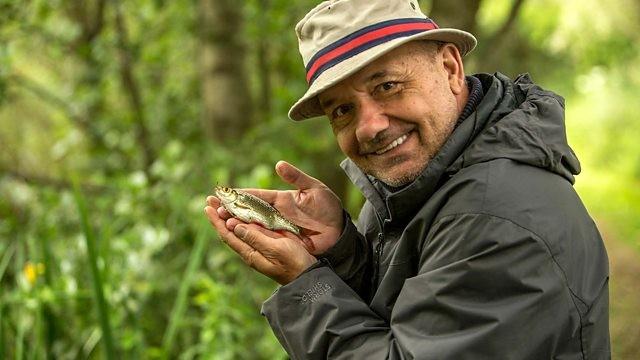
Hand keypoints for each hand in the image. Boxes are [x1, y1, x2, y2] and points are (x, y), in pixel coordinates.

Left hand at [205, 197, 316, 284]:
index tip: (208, 206)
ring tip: (222, 202)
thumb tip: (234, 225)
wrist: (308, 276)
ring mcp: (259, 247)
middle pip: (230, 231)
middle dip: (220, 215)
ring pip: (239, 229)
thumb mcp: (275, 249)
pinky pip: (252, 230)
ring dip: (230, 215)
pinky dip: (244, 219)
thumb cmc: (294, 263)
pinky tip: (244, 213)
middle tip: (211, 198)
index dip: (217, 220)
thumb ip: (255, 237)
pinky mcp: (268, 244)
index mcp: (250, 252)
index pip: (228, 234)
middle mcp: (251, 250)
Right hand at [212, 161, 343, 254]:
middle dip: (229, 208)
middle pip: (248, 210)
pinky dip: (247, 235)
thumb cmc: (329, 208)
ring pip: (251, 224)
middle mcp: (275, 213)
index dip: (239, 194)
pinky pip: (261, 237)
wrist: (340, 231)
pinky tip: (234, 233)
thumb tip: (278, 164)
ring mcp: (277, 227)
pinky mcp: (282, 240)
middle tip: (211, 206)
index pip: (255, 195)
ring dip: (234, 221)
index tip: (223, 192)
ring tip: (217, 219)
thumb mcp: (314, 189)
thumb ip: (297, 178)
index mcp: (280, 199)